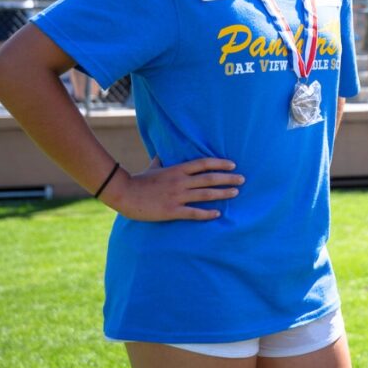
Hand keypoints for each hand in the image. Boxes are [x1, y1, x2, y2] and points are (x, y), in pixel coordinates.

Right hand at [100, 157, 243, 221]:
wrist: (124, 194)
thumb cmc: (139, 180)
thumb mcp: (153, 166)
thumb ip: (161, 160)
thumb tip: (161, 152)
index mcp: (177, 169)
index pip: (203, 163)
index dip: (220, 163)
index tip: (233, 165)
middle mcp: (180, 181)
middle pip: (209, 178)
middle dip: (228, 178)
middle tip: (242, 179)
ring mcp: (176, 196)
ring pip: (205, 194)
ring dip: (222, 193)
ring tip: (236, 193)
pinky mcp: (171, 210)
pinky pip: (193, 212)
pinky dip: (207, 213)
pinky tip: (218, 214)